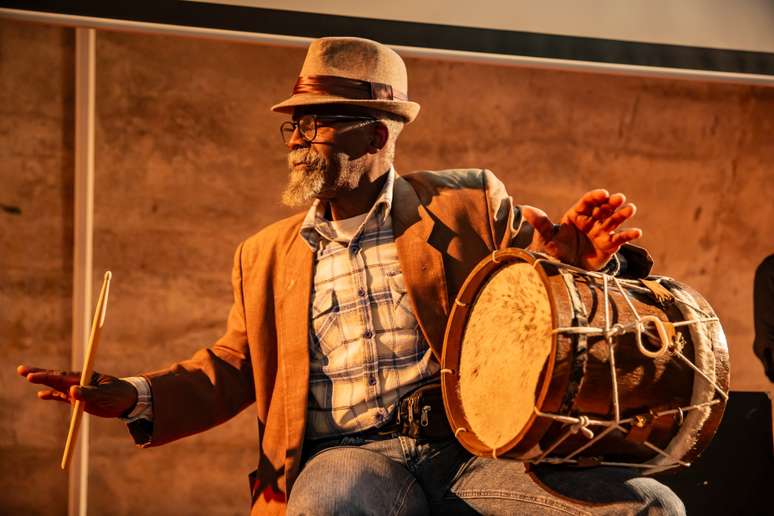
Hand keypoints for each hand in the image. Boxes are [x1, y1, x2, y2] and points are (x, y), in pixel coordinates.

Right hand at [17, 364, 137, 417]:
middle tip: (22, 370)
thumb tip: (72, 392)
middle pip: (56, 377)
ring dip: (43, 382)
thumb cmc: (119, 395)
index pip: (62, 375)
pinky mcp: (79, 399)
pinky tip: (41, 394)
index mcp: (85, 376)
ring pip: (56, 386)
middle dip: (39, 374)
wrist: (128, 401)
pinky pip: (62, 397)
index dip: (47, 375)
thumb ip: (88, 394)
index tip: (32, 375)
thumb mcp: (105, 395)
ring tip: (27, 377)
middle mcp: (79, 381)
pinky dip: (52, 395)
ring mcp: (78, 389)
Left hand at [522, 189, 641, 269]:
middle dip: (612, 202)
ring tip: (631, 209)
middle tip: (619, 198)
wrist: (564, 269)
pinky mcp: (609, 245)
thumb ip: (540, 224)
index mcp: (576, 215)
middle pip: (603, 208)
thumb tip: (525, 209)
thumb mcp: (546, 238)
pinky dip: (628, 235)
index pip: (587, 202)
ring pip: (614, 221)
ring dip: (623, 214)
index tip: (603, 194)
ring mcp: (602, 232)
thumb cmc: (554, 250)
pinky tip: (636, 231)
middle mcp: (591, 221)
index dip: (596, 197)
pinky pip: (620, 238)